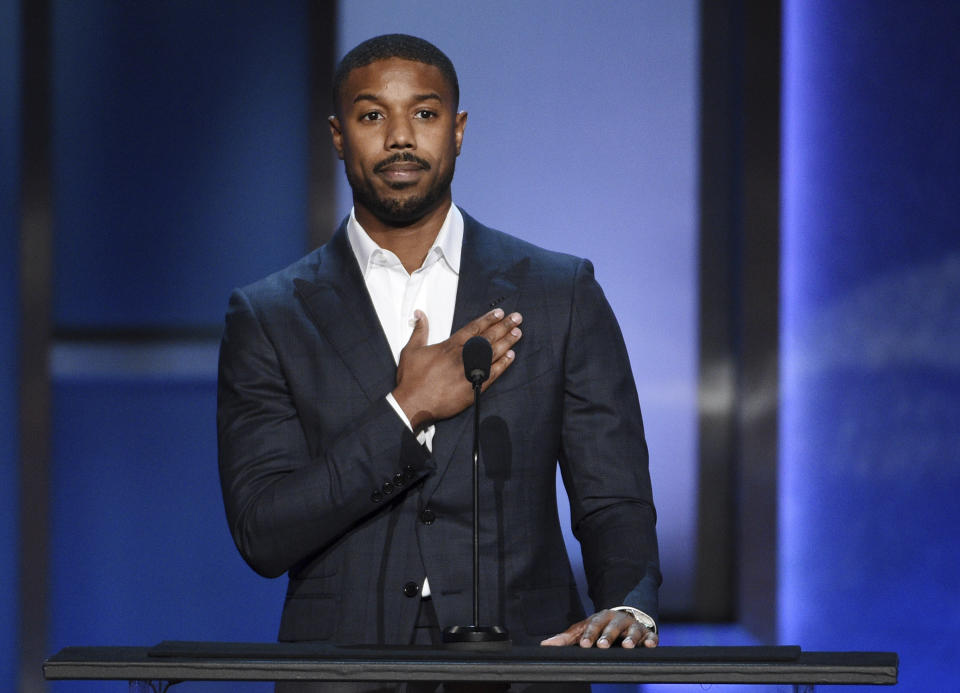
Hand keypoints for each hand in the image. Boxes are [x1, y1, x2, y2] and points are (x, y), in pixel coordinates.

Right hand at [392, 308, 521, 429]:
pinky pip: (493, 373)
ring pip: (494, 353)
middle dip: (504, 326)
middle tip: (517, 318)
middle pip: (488, 337)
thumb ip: (419, 331)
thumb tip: (419, 314)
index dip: (488, 319)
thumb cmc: (411, 379)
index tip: (499, 312)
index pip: (474, 328)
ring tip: (518, 333)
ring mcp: (470, 371)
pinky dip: (503, 364)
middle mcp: (463, 356)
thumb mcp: (411, 350)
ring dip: (507, 342)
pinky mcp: (474, 387)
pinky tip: (511, 356)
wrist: (414, 403)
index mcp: (450, 346)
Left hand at [540, 609, 658, 648]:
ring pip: (632, 630)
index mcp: (601, 617)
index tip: (583, 645)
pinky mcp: (647, 634)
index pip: (593, 625)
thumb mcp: (584, 629)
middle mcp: (617, 619)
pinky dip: (651, 640)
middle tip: (602, 646)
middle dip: (608, 636)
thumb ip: (566, 638)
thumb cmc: (601, 627)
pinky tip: (650, 645)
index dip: (589, 635)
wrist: (626, 617)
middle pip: (612, 627)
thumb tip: (545, 645)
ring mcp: (633, 626)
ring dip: (630, 637)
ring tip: (627, 646)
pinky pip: (651, 636)